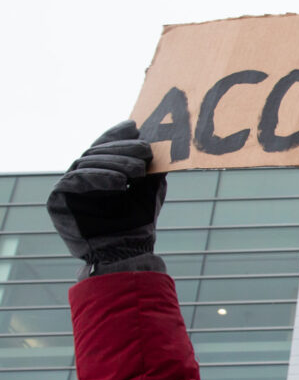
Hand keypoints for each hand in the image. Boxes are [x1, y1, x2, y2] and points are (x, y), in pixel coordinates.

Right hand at [47, 121, 166, 278]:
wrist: (127, 252)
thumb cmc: (138, 223)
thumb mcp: (149, 189)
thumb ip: (151, 168)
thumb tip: (158, 144)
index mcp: (98, 172)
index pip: (104, 146)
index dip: (117, 136)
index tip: (135, 127)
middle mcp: (80, 177)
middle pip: (96, 153)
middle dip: (122, 149)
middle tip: (145, 149)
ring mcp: (67, 188)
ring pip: (87, 163)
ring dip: (115, 163)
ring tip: (139, 170)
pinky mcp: (57, 200)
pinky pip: (76, 181)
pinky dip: (99, 178)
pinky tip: (120, 182)